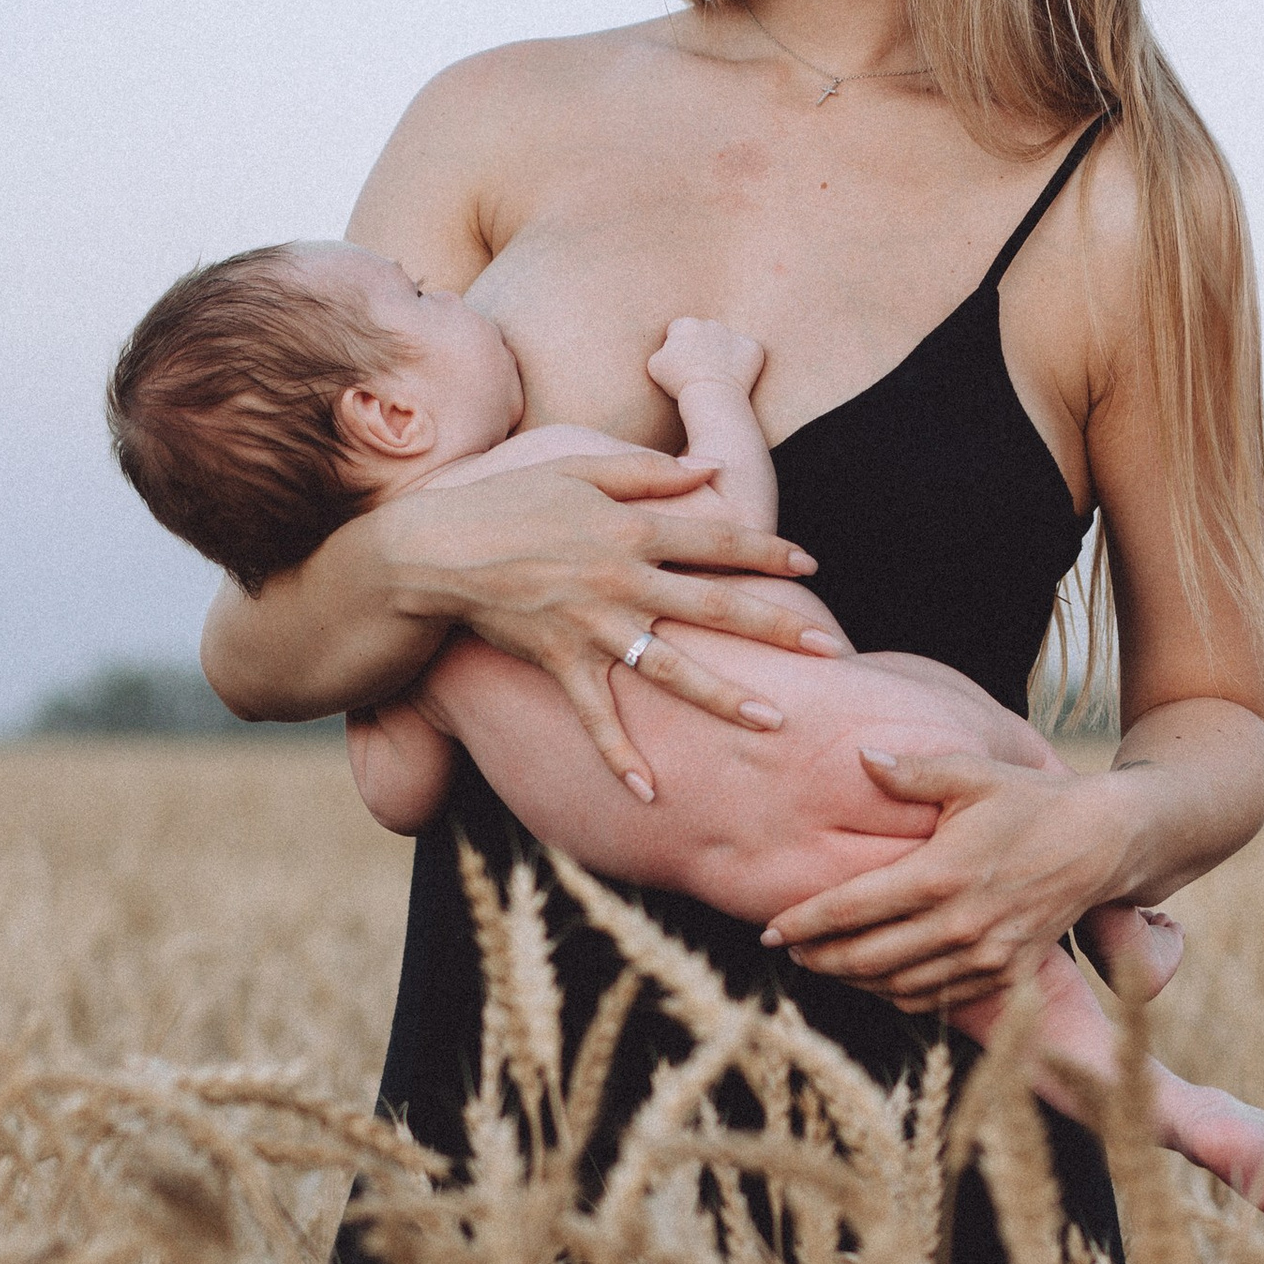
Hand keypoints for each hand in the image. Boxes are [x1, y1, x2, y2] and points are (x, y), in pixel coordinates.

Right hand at [380, 449, 841, 796]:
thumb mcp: (578, 468)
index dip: (767, 550)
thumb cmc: (508, 501)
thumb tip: (708, 468)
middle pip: (715, 605)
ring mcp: (592, 626)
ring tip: (774, 720)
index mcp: (632, 529)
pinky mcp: (560, 662)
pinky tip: (651, 795)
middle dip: (777, 627)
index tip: (811, 565)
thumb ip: (647, 472)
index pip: (716, 540)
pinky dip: (621, 757)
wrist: (433, 550)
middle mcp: (621, 579)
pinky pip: (597, 718)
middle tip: (829, 648)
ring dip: (725, 696)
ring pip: (673, 668)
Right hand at [647, 316, 767, 399]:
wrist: (711, 394)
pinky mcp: (752, 348)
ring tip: (718, 376)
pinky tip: (736, 379)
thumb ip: (661, 350)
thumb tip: (669, 349)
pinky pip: (747, 353)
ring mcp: (733, 334)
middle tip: (701, 369)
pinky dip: (744, 364)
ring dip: (724, 354)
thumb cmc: (679, 382)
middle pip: (705, 333)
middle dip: (703, 346)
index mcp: (685, 324)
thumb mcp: (655, 365)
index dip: (678, 347)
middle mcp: (710, 323)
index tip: (681, 363)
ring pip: (727, 342)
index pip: (679, 330)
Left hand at [761, 748, 1126, 1013]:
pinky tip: (879, 978)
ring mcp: (985, 956)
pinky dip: (899, 995)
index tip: (770, 933)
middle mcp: (960, 924)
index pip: (853, 909)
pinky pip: (938, 999)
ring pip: (898, 986)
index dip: (805, 924)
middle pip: (866, 958)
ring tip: (826, 966)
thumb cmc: (1031, 802)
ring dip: (855, 981)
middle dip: (820, 959)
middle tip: (790, 953)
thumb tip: (861, 757)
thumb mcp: (974, 774)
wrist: (1104, 843)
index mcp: (941, 873)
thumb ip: (912, 772)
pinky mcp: (1005, 975)